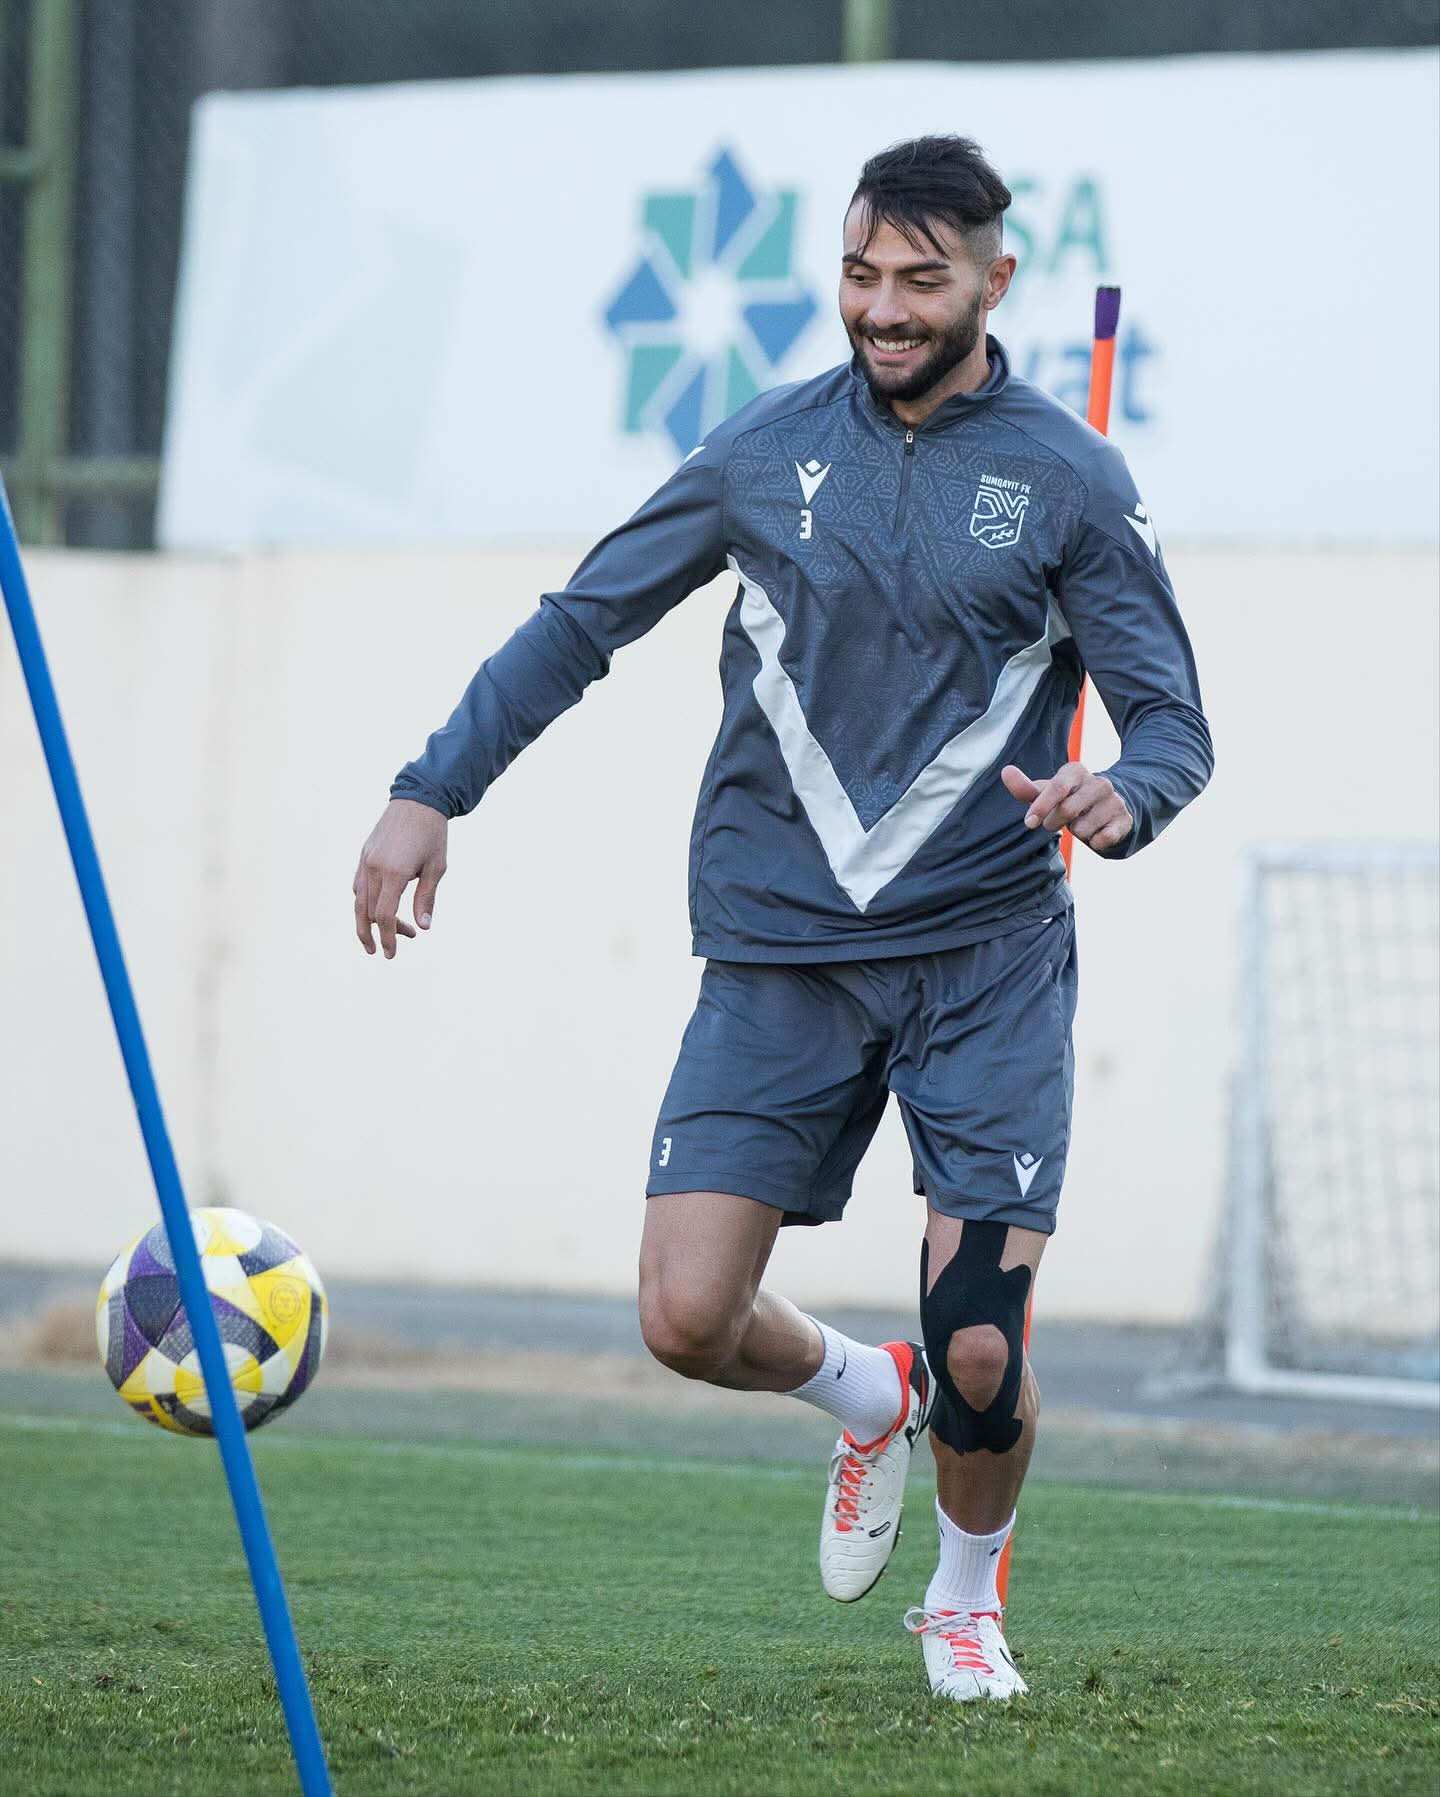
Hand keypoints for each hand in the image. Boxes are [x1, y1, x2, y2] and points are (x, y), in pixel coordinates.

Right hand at [353, 799, 448, 957]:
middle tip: (396, 945)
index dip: (388, 938)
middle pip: (369, 912)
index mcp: (395, 873)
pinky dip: (362, 901)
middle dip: (382, 933)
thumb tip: (423, 927)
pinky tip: (373, 909)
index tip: (390, 954)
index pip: (386, 916)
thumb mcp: (436, 868)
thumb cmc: (432, 835)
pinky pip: (357, 885)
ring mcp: (366, 861)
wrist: (418, 799)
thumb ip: (426, 898)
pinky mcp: (364, 855)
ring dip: (366, 922)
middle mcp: (375, 868)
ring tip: (374, 938)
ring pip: (358, 901)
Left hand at [1000, 761, 1132, 855]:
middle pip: (1067, 810)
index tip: (1029, 823)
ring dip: (1075, 833)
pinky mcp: (1125, 820)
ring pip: (1083, 829)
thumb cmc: (1069, 798)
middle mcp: (1099, 783)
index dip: (1041, 806)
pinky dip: (1094, 843)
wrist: (1109, 806)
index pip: (1057, 787)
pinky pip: (1103, 840)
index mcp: (1076, 771)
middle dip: (1054, 823)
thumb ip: (1026, 788)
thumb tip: (1005, 772)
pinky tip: (1097, 833)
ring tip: (1080, 824)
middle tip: (1054, 823)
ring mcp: (1115, 801)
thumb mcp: (1047, 792)